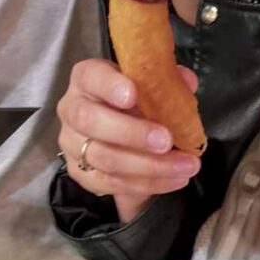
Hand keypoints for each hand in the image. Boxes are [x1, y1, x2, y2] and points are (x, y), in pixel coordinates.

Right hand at [57, 59, 200, 222]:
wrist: (116, 129)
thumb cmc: (133, 99)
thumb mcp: (148, 83)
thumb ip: (166, 79)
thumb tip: (187, 82)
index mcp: (86, 79)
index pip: (90, 76)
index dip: (110, 86)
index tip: (133, 95)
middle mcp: (72, 109)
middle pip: (91, 121)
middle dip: (132, 133)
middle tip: (166, 140)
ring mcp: (72, 144)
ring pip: (104, 158)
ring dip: (149, 165)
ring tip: (184, 165)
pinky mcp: (80, 173)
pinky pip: (110, 183)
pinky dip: (146, 183)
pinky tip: (174, 179)